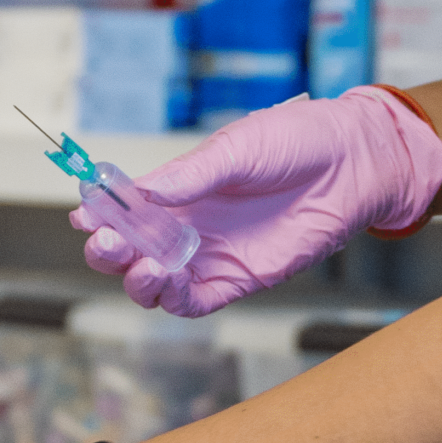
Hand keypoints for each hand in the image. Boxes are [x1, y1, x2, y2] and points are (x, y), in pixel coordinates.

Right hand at [73, 88, 441, 314]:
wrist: (356, 163)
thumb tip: (141, 190)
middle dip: (108, 250)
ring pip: (153, 283)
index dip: (100, 213)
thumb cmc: (299, 141)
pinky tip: (165, 280)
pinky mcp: (238, 280)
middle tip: (106, 241)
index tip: (85, 212)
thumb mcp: (239, 147)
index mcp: (181, 187)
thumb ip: (191, 174)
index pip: (125, 207)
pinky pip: (193, 301)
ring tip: (141, 262)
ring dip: (135, 278)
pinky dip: (171, 297)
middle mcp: (188, 225)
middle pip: (128, 250)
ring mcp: (210, 255)